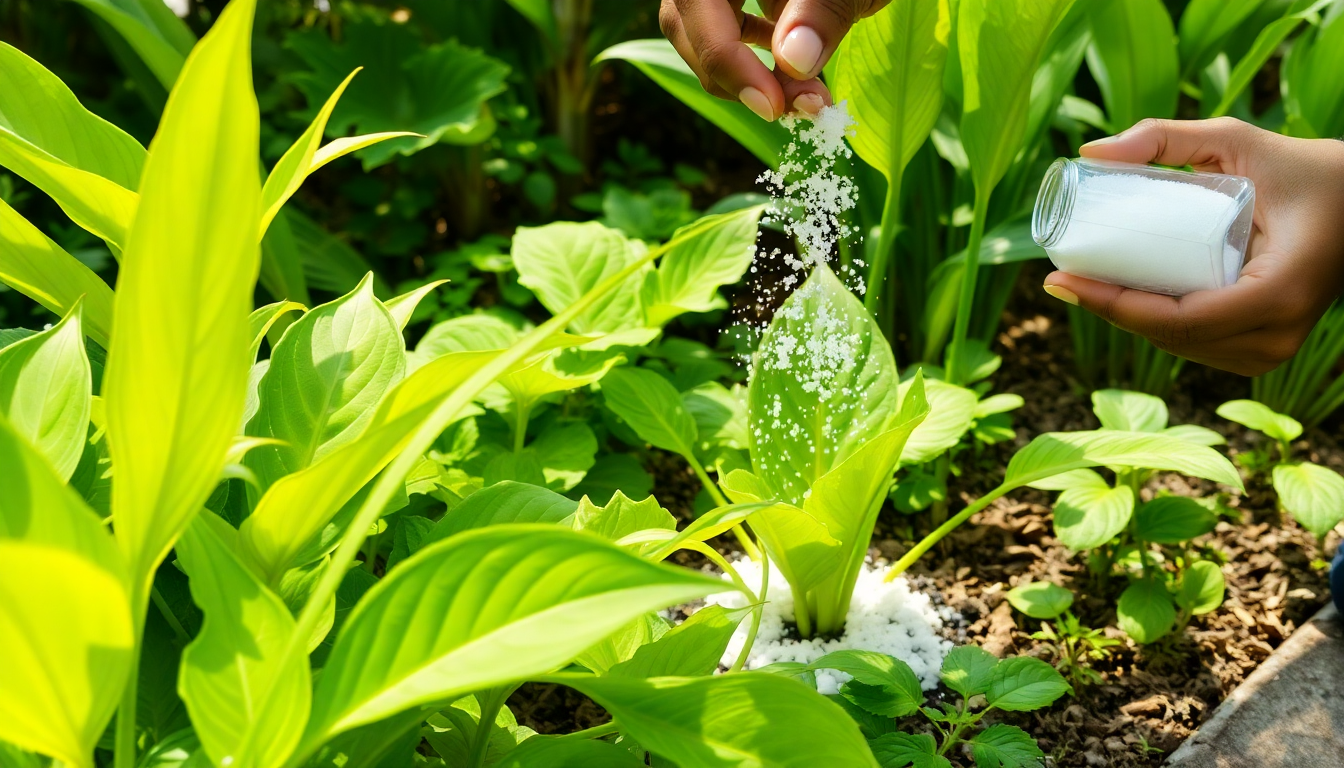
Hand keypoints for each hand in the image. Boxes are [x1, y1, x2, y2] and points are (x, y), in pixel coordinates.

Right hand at [658, 0, 889, 120]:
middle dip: (730, 74)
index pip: (698, 4)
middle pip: (686, 20)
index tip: (771, 105)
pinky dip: (751, 55)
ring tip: (797, 96)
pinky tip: (791, 71)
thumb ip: (822, 13)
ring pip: (699, 29)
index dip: (726, 59)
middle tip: (783, 110)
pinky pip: (724, 23)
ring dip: (741, 72)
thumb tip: (793, 62)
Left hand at [1042, 118, 1343, 375]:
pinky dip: (1157, 328)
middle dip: (1109, 311)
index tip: (1061, 279)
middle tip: (1060, 277)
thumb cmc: (1307, 170)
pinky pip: (1198, 347)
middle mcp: (1278, 333)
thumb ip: (1168, 137)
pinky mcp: (1265, 348)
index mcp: (1279, 291)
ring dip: (1129, 322)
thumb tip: (1089, 153)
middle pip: (1170, 336)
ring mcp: (1274, 348)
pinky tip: (1120, 305)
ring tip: (1084, 285)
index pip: (1178, 318)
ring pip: (1180, 347)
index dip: (1112, 305)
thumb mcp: (1240, 141)